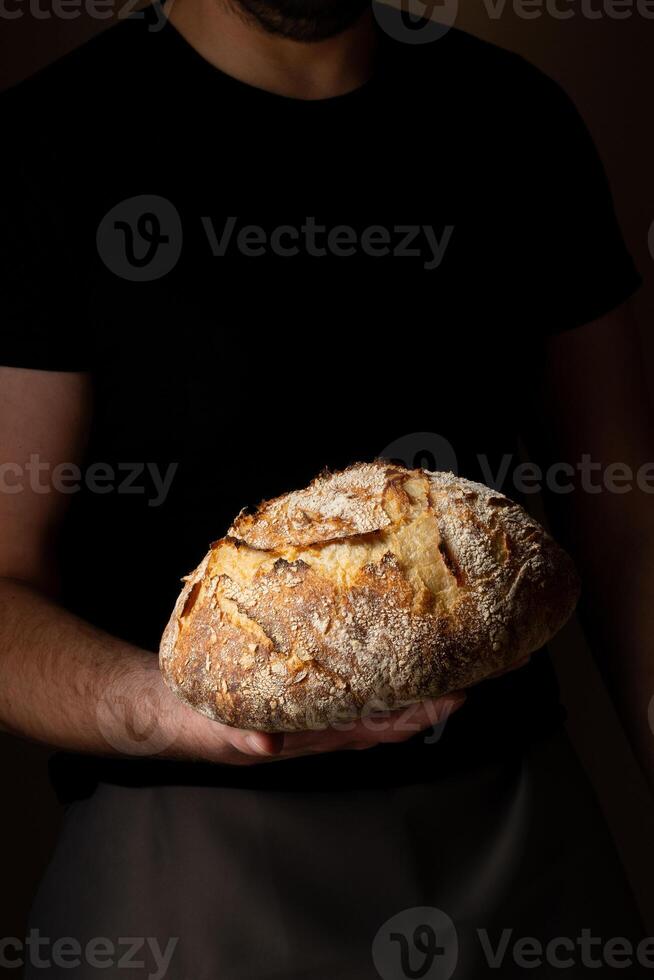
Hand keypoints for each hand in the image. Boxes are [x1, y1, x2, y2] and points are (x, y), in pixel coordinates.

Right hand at [153, 670, 466, 765]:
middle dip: (436, 690)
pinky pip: (351, 668)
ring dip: (415, 672)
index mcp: (316, 733)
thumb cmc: (200, 723)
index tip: (459, 695)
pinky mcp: (305, 677)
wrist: (170, 708)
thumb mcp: (219, 732)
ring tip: (451, 646)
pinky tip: (392, 631)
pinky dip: (378, 654)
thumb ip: (243, 738)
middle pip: (395, 706)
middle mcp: (328, 716)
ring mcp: (320, 697)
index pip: (382, 727)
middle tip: (477, 661)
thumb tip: (267, 745)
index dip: (422, 714)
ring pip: (380, 688)